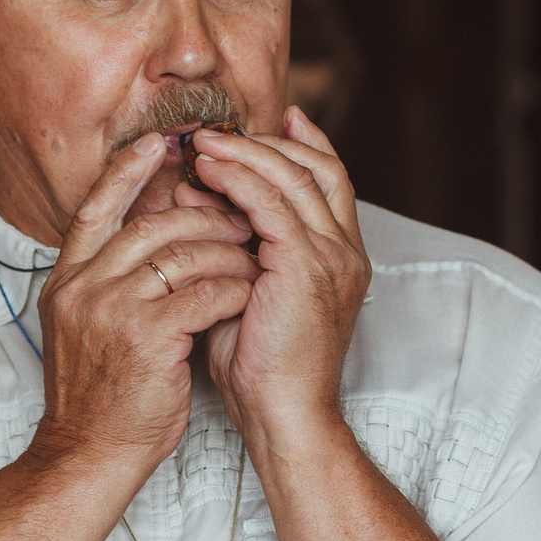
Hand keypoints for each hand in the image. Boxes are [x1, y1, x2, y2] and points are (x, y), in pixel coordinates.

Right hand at [29, 133, 259, 474]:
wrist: (88, 457)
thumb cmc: (100, 400)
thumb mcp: (88, 331)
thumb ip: (110, 285)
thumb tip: (152, 244)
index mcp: (65, 280)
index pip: (94, 208)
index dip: (126, 173)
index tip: (159, 144)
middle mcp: (82, 287)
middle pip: (151, 225)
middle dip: (204, 216)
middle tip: (241, 216)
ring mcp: (111, 310)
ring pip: (183, 254)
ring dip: (227, 253)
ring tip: (254, 257)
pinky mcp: (146, 337)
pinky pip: (204, 294)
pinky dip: (234, 290)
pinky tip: (250, 295)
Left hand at [188, 107, 370, 448]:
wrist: (284, 417)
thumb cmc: (262, 370)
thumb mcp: (250, 295)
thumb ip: (236, 248)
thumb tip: (195, 201)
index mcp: (341, 258)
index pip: (328, 180)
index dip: (300, 144)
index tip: (262, 123)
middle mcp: (346, 251)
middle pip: (316, 167)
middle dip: (265, 142)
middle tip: (217, 131)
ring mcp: (332, 256)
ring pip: (293, 176)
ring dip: (245, 153)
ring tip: (203, 143)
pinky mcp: (307, 265)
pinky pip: (272, 202)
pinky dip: (238, 180)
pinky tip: (208, 171)